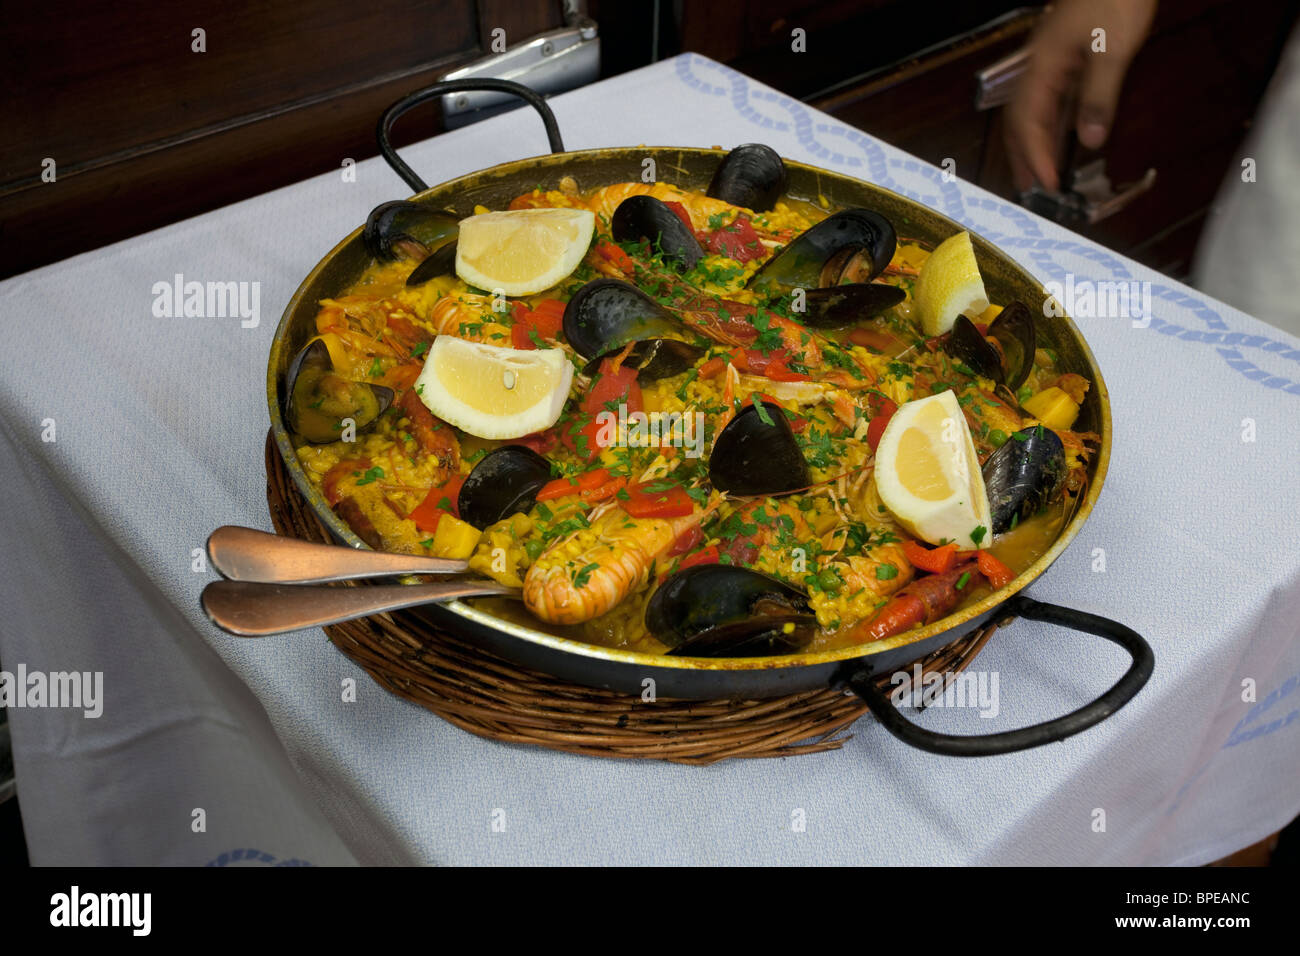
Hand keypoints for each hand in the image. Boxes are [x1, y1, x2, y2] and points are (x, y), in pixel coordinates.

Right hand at [1004, 0, 1157, 191]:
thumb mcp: (1113, 48)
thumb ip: (1099, 95)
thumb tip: (1091, 138)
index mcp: (1044, 65)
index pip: (1028, 121)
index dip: (1036, 155)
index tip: (1046, 183)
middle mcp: (1040, 66)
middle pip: (1019, 120)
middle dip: (1022, 156)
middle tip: (1029, 189)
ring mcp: (1052, 61)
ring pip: (1031, 111)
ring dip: (1033, 143)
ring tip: (1036, 172)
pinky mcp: (1067, 57)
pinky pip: (1051, 99)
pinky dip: (1050, 125)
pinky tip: (1058, 138)